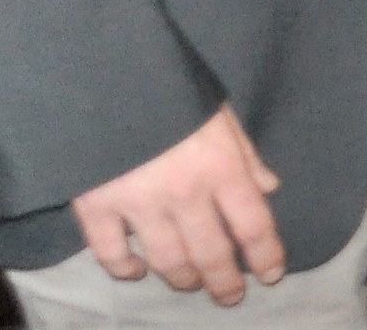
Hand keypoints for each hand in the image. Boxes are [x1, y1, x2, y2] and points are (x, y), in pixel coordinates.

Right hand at [69, 104, 283, 300]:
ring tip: (190, 283)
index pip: (253, 225)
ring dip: (183, 279)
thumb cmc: (169, 84)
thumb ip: (244, 152)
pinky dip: (124, 269)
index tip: (270, 274)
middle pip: (212, 254)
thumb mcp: (219, 111)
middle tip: (230, 296)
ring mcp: (139, 204)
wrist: (104, 71)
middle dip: (224, 282)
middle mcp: (184, 193)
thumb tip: (267, 187)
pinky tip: (135, 271)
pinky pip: (112, 254)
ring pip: (167, 261)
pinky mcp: (96, 207)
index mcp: (221, 165)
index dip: (266, 255)